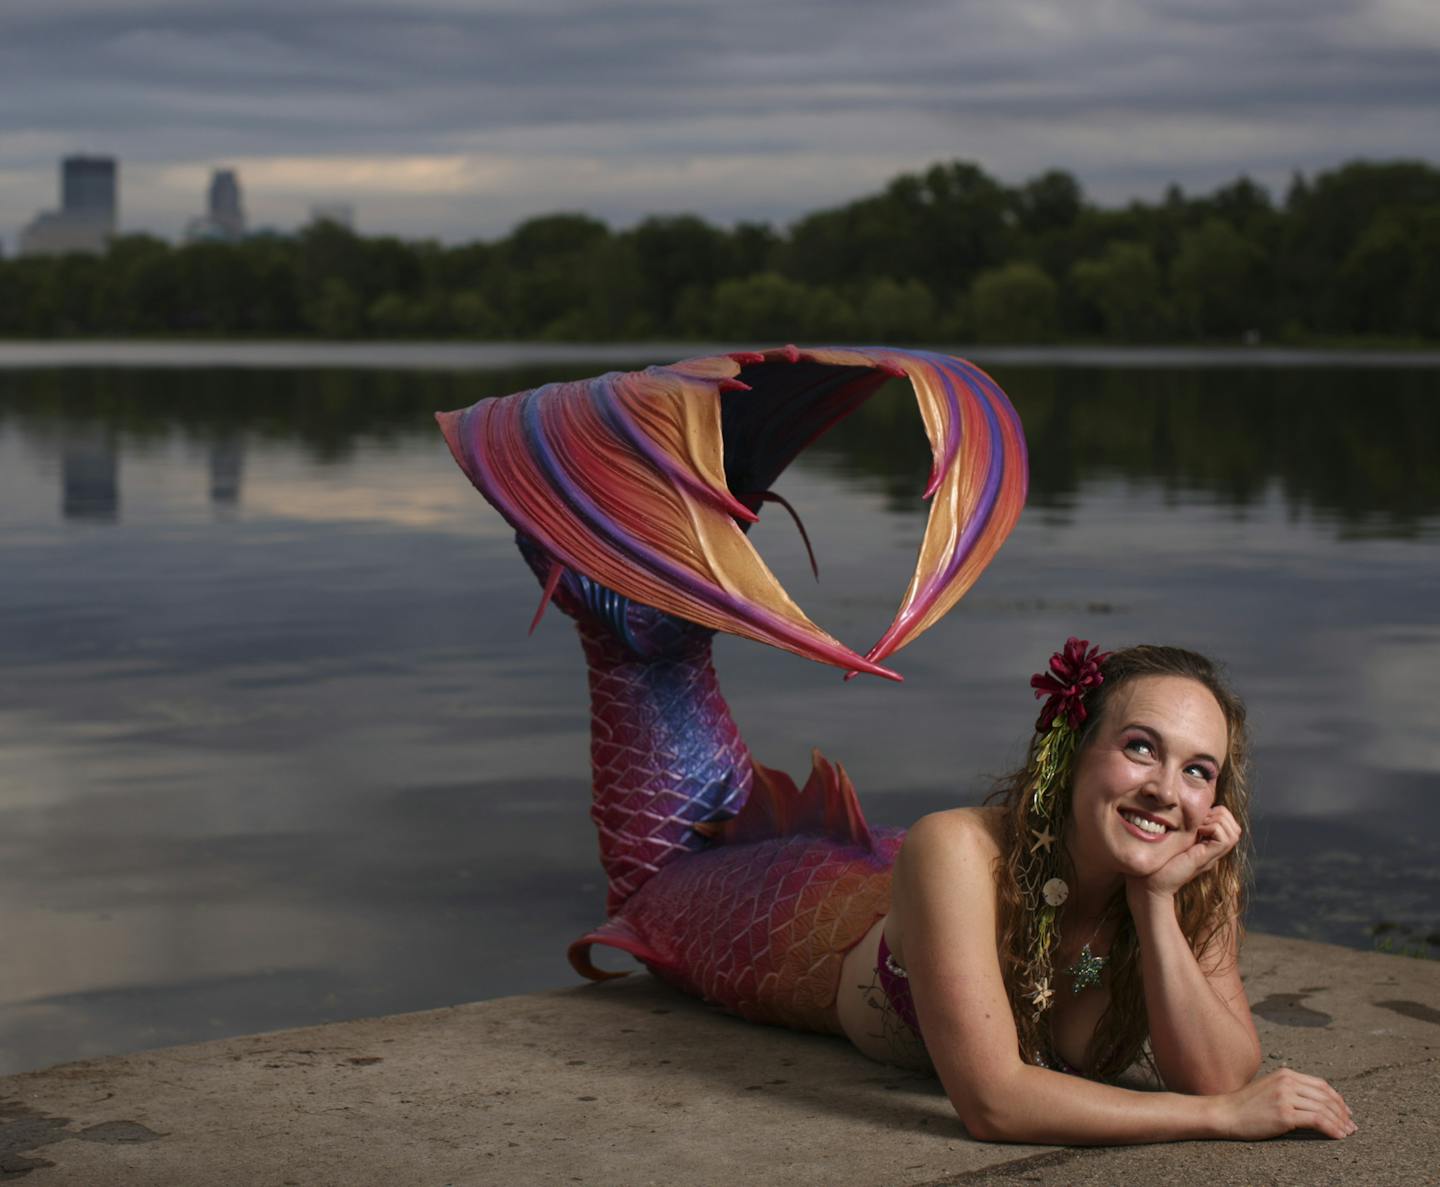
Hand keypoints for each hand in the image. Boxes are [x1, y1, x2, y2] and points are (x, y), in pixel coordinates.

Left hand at [1128, 806, 1241, 904]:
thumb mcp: (1173, 838)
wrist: (1151, 883)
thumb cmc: (1156, 860)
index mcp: (1207, 844)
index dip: (1216, 813)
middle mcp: (1213, 850)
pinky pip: (1224, 838)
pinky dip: (1212, 828)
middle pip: (1234, 827)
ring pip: (1233, 831)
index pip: (1228, 824)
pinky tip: (1196, 831)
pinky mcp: (1206, 858)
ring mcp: (1211, 855)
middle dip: (1219, 814)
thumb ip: (1183, 828)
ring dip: (1216, 820)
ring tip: (1197, 825)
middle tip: (1198, 820)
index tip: (1196, 816)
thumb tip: (1183, 808)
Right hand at [1216, 1068, 1355, 1139]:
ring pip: (1324, 1109)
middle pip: (1326, 1097)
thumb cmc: (1247, 1104)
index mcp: (1285, 1074)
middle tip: (1352, 1126)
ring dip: (1340, 1123)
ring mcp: (1285, 1097)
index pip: (1321, 1085)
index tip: (1347, 1112)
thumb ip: (1290, 1088)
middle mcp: (1287, 1082)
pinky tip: (1337, 1136)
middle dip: (1343, 1113)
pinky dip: (1332, 1129)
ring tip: (1347, 1133)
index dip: (1338, 1099)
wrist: (1226, 1113)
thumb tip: (1314, 1100)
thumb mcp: (1270, 1088)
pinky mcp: (1284, 1114)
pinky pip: (1317, 1121)